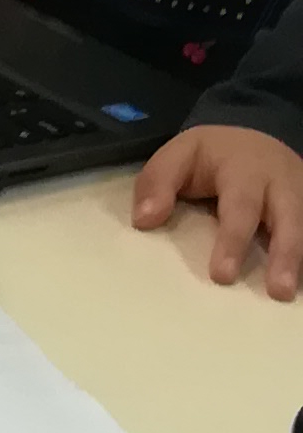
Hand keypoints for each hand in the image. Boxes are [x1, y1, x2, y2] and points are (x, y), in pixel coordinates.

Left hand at [131, 120, 302, 295]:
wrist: (251, 139)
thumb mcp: (178, 156)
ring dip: (300, 258)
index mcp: (245, 167)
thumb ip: (158, 183)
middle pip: (288, 215)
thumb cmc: (209, 157)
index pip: (241, 204)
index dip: (233, 239)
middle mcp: (280, 181)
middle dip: (284, 252)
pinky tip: (301, 284)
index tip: (222, 276)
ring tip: (288, 293)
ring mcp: (300, 195)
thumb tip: (145, 220)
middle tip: (278, 290)